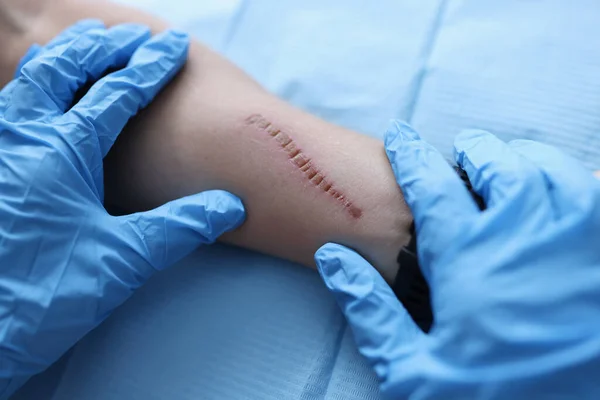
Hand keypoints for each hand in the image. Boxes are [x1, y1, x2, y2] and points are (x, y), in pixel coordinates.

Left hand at [0, 21, 244, 396]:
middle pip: (63, 68)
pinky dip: (31, 88)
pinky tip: (40, 99)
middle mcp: (20, 137)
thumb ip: (181, 226)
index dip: (151, 65)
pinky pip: (6, 108)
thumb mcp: (124, 260)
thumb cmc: (47, 295)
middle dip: (101, 47)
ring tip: (87, 47)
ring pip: (26, 81)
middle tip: (129, 38)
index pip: (117, 92)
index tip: (173, 44)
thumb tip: (232, 206)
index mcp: (60, 151)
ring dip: (63, 59)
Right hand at [315, 121, 599, 398]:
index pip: (431, 185)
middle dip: (475, 149)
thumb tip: (333, 258)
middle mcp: (527, 239)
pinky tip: (570, 189)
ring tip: (512, 159)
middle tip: (462, 148)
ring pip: (556, 173)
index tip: (400, 135)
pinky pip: (598, 200)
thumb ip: (370, 309)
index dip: (409, 154)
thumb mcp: (413, 372)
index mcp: (469, 260)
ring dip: (527, 158)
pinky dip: (580, 183)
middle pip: (499, 166)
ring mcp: (580, 248)